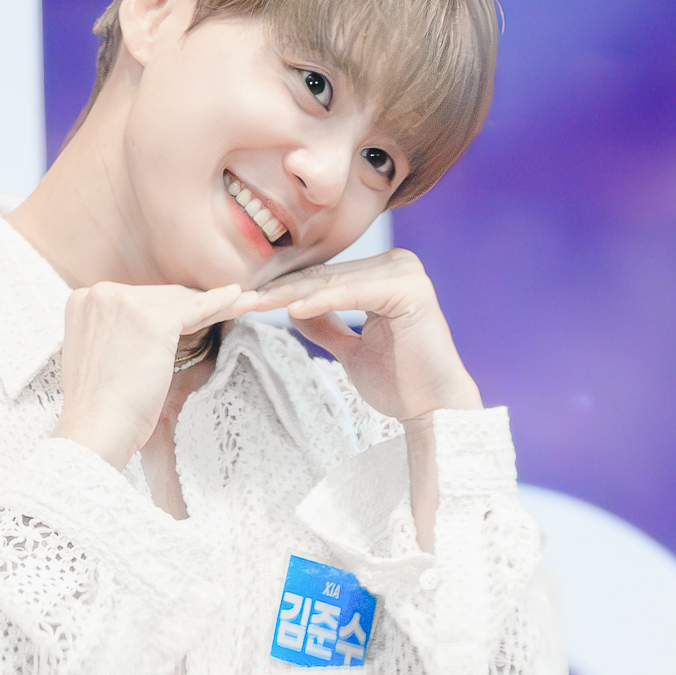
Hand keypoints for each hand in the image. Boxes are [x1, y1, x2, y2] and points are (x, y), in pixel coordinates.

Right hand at [56, 281, 259, 465]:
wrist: (95, 429)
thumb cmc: (99, 407)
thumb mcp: (101, 356)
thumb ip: (116, 334)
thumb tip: (146, 331)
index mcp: (83, 300)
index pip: (137, 299)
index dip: (167, 308)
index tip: (189, 312)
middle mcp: (101, 293)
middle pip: (160, 297)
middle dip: (193, 303)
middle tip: (227, 301)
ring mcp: (126, 303)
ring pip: (181, 302)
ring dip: (214, 303)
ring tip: (241, 300)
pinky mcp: (153, 320)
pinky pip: (196, 310)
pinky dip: (221, 304)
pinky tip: (239, 297)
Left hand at [251, 248, 481, 422]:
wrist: (433, 410)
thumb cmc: (399, 383)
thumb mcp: (351, 349)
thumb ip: (326, 325)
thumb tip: (293, 307)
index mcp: (385, 274)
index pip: (324, 279)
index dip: (285, 291)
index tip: (248, 301)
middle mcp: (398, 264)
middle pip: (326, 278)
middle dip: (282, 292)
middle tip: (242, 300)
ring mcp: (406, 272)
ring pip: (334, 283)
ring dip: (293, 296)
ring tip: (256, 305)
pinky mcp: (410, 288)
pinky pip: (354, 293)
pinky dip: (322, 302)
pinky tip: (292, 311)